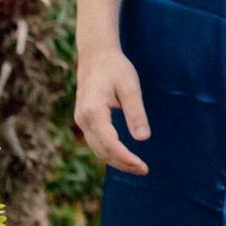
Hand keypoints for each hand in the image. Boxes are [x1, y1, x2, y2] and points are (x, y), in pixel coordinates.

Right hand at [75, 49, 150, 175]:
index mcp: (93, 111)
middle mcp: (83, 119)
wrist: (96, 55)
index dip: (126, 158)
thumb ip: (136, 112)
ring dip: (116, 160)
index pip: (110, 143)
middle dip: (123, 163)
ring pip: (97, 149)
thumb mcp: (130, 87)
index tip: (142, 166)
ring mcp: (81, 121)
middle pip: (102, 150)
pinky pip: (96, 142)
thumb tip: (143, 138)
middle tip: (144, 170)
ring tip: (137, 167)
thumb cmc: (115, 68)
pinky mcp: (85, 120)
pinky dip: (109, 152)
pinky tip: (124, 156)